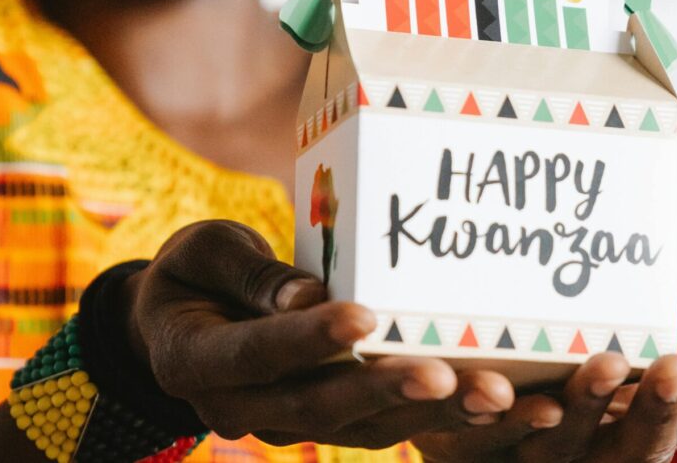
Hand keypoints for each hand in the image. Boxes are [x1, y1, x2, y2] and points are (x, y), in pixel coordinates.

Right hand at [127, 220, 514, 447]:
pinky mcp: (325, 418)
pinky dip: (436, 417)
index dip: (310, 339)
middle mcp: (239, 405)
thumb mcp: (205, 251)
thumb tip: (308, 297)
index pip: (258, 354)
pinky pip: (380, 424)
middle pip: (319, 406)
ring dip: (430, 414)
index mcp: (195, 360)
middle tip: (447, 375)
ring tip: (494, 396)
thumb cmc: (196, 270)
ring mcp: (284, 420)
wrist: (183, 318)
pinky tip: (491, 405)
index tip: (364, 316)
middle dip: (387, 389)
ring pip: (360, 426)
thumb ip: (252, 273)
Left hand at [412, 327, 676, 461]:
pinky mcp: (475, 447)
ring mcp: (540, 454)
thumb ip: (645, 323)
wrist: (463, 387)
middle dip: (661, 405)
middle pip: (642, 445)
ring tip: (606, 364)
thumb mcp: (613, 329)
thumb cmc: (561, 351)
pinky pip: (487, 436)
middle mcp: (599, 449)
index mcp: (641, 422)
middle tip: (675, 363)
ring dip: (587, 406)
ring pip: (567, 445)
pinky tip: (499, 387)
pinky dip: (498, 412)